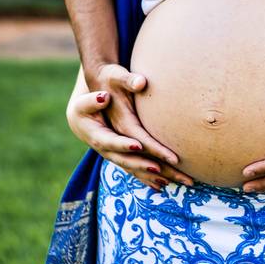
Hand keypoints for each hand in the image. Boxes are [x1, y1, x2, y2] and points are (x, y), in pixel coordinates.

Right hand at [74, 64, 192, 189]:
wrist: (90, 100)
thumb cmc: (104, 84)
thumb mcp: (112, 78)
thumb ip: (125, 80)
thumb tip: (139, 82)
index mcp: (100, 130)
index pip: (116, 139)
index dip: (128, 143)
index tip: (141, 145)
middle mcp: (106, 146)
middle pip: (128, 159)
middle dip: (148, 166)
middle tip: (168, 168)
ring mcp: (113, 153)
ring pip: (134, 168)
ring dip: (155, 176)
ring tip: (174, 180)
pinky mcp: (121, 154)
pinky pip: (135, 169)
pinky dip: (148, 178)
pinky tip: (164, 186)